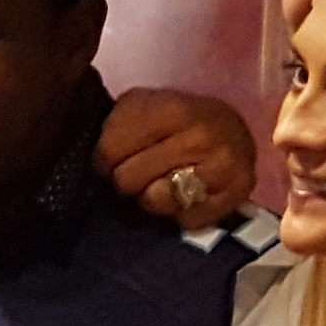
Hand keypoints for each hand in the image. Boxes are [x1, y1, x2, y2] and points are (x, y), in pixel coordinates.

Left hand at [100, 88, 254, 231]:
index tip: (111, 158)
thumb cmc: (176, 119)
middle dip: (126, 179)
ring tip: (161, 183)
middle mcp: (200, 136)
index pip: (110, 150)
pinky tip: (184, 195)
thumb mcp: (143, 105)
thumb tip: (89, 158)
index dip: (103, 159)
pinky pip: (185, 221)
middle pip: (128, 180)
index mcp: (172, 109)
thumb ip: (115, 123)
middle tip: (139, 172)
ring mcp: (223, 168)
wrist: (232, 129)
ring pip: (155, 202)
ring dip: (151, 198)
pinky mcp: (236, 196)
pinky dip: (179, 213)